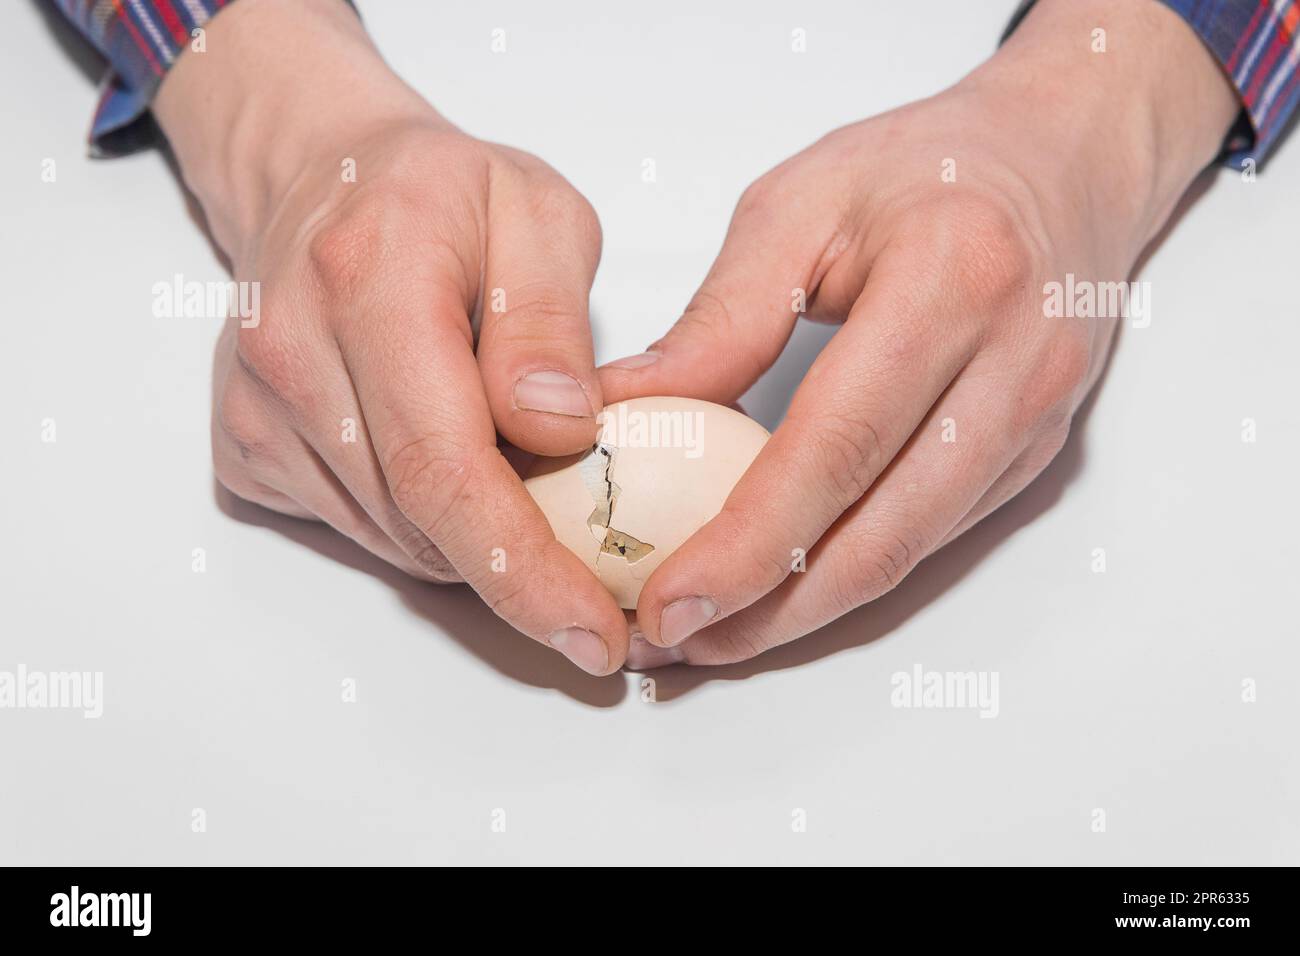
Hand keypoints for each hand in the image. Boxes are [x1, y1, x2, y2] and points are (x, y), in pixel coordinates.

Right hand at [155, 0, 627, 674]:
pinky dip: (424, 525)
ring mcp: (254, 408)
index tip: (595, 634)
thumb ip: (550, 322)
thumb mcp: (539, 214)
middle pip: (419, 522)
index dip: (525, 570)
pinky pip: (357, 529)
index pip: (445, 467)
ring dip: (474, 540)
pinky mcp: (243, 448)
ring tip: (520, 471)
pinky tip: (448, 459)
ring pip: (392, 540)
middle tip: (599, 564)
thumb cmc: (442, 194)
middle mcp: (289, 352)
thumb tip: (558, 430)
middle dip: (522, 568)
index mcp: (370, 278)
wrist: (323, 180)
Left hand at [605, 0, 1239, 665]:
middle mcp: (1012, 365)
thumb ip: (720, 318)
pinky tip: (788, 591)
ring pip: (912, 555)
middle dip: (770, 611)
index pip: (834, 448)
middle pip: (882, 532)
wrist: (1061, 158)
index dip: (748, 544)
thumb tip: (626, 410)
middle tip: (675, 643)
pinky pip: (935, 538)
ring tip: (716, 636)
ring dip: (808, 613)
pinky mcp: (1036, 452)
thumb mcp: (800, 204)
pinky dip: (854, 578)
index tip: (670, 601)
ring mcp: (1035, 420)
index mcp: (949, 282)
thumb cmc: (925, 168)